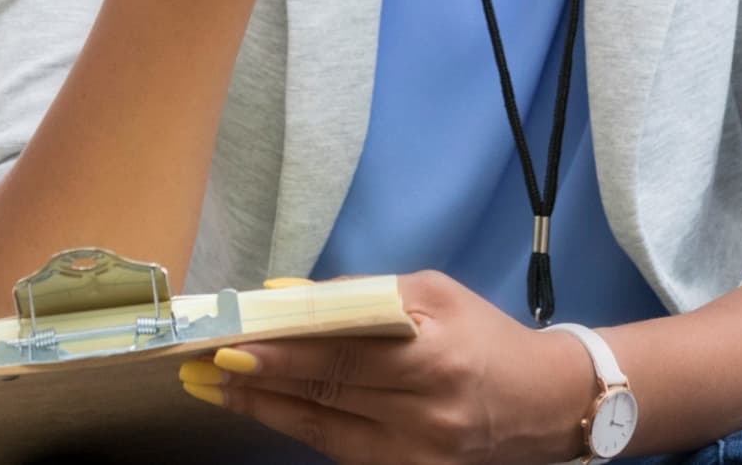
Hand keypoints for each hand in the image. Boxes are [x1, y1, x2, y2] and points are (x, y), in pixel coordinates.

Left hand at [178, 270, 597, 464]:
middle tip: (202, 364)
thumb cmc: (483, 336)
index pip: (345, 352)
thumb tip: (289, 296)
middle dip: (258, 379)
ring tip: (211, 389)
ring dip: (262, 408)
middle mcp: (423, 411)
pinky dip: (297, 426)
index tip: (232, 342)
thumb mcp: (436, 294)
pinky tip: (264, 408)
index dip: (284, 351)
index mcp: (435, 355)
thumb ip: (363, 294)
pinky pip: (338, 449)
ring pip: (321, 429)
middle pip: (326, 394)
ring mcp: (413, 454)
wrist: (539, 404)